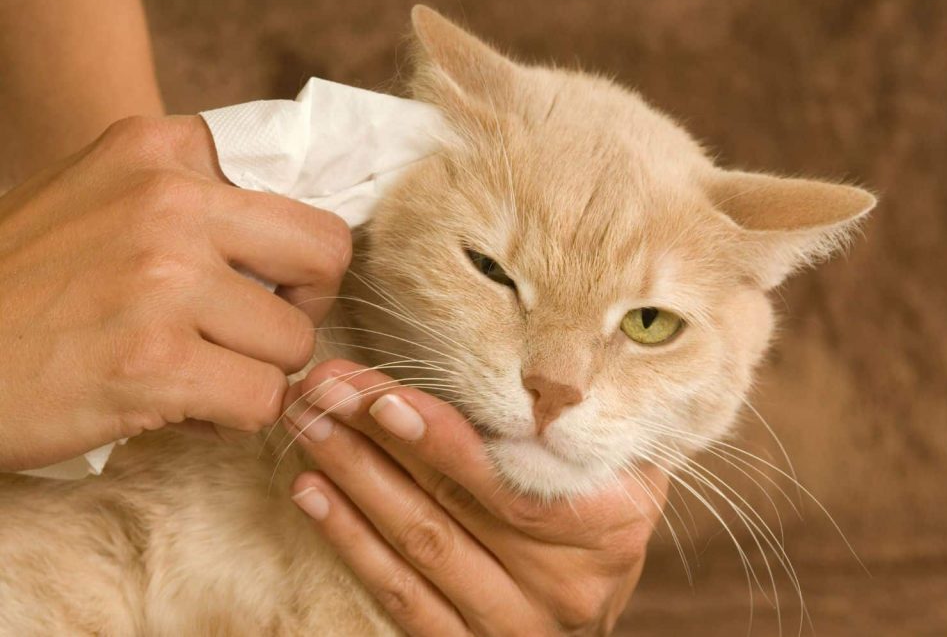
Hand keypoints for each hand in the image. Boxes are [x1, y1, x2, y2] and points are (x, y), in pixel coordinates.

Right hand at [0, 116, 350, 470]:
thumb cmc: (20, 285)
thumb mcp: (100, 200)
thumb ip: (191, 201)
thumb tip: (292, 251)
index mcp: (162, 150)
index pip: (301, 206)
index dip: (295, 264)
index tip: (257, 290)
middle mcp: (171, 200)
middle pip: (326, 259)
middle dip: (303, 310)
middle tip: (254, 337)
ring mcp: (164, 280)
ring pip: (295, 343)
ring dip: (257, 373)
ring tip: (195, 374)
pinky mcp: (154, 361)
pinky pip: (262, 401)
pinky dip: (232, 419)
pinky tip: (179, 408)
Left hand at [286, 359, 666, 635]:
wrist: (602, 601)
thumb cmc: (608, 508)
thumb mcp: (623, 461)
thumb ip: (583, 419)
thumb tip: (526, 354)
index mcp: (608, 526)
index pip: (514, 484)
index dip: (447, 444)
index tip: (385, 400)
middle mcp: (563, 583)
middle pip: (451, 506)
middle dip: (377, 439)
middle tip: (322, 389)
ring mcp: (514, 623)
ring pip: (419, 546)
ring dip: (353, 479)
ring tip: (306, 424)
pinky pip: (401, 596)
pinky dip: (350, 541)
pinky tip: (312, 493)